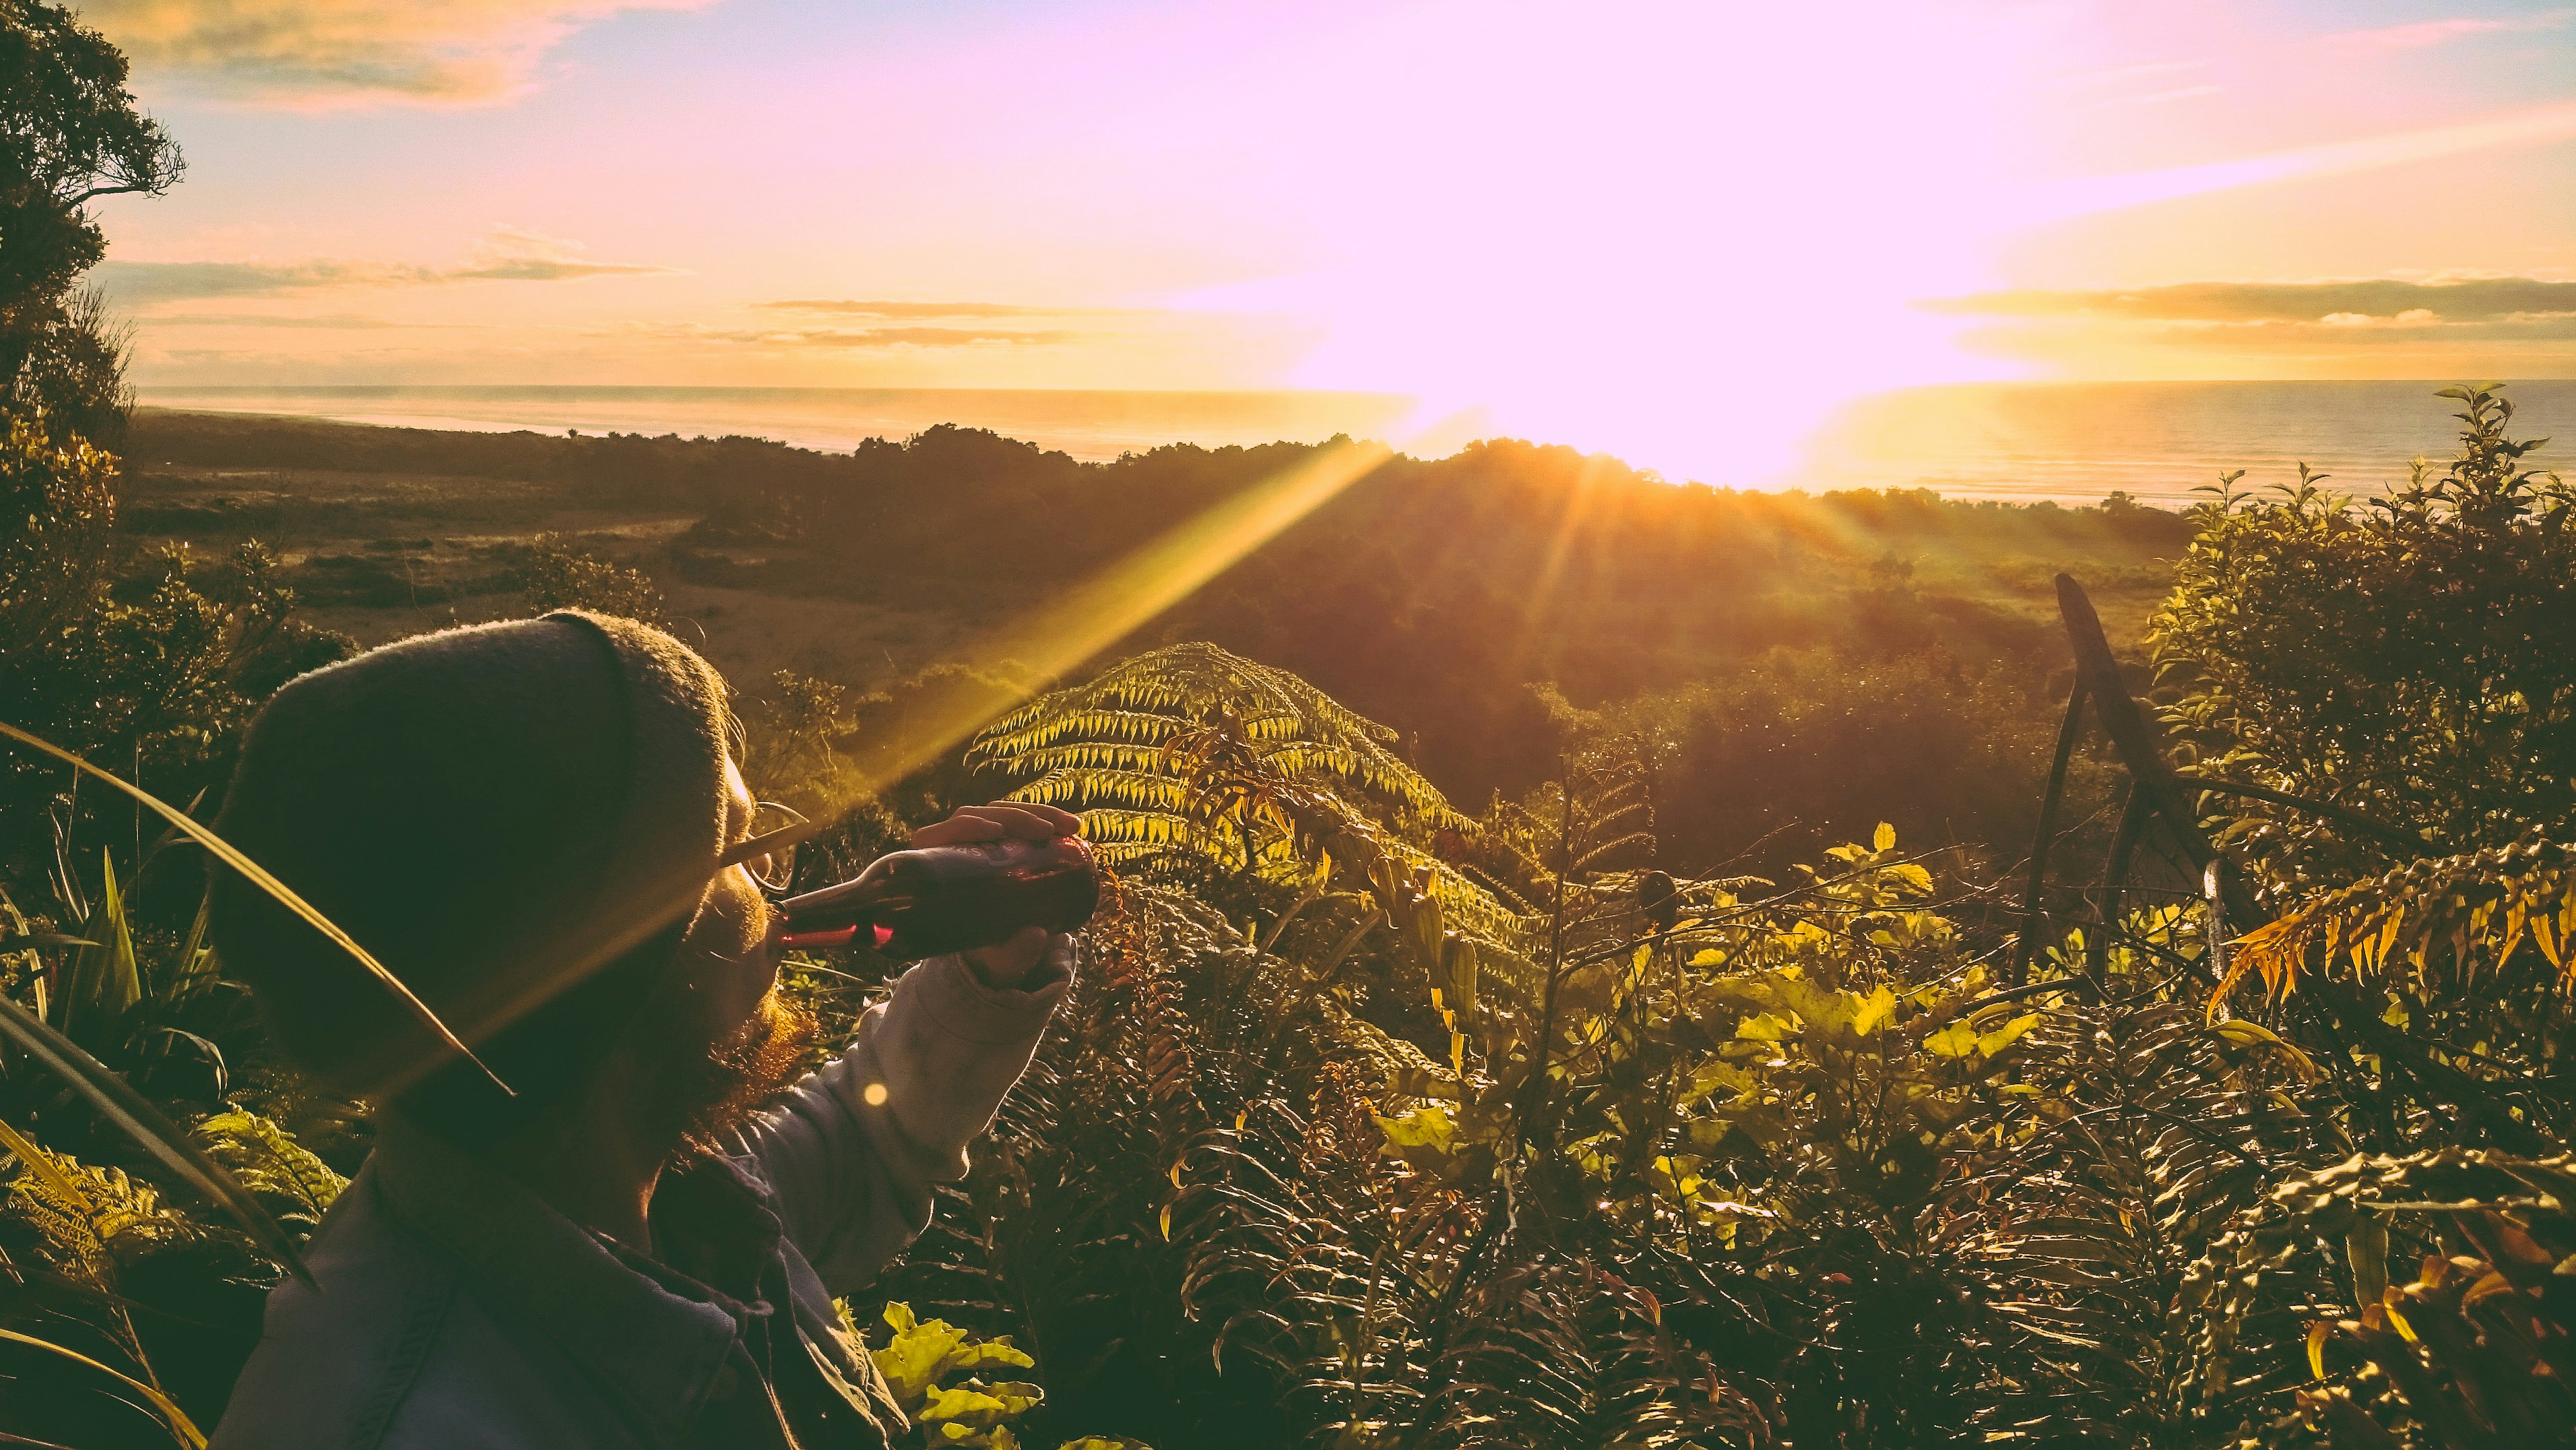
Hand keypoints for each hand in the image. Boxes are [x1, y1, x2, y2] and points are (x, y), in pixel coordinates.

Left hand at [913, 801, 1082, 987]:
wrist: (1000, 950)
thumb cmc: (988, 954)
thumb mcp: (998, 959)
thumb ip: (1013, 953)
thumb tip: (1036, 935)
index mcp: (933, 874)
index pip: (938, 836)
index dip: (964, 826)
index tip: (996, 831)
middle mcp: (952, 850)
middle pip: (976, 817)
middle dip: (1014, 817)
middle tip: (1046, 832)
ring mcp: (977, 841)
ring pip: (1001, 812)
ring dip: (1036, 813)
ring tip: (1070, 826)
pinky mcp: (1001, 839)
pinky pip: (1019, 819)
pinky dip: (1047, 818)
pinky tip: (1072, 826)